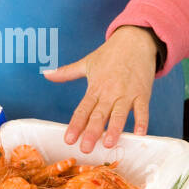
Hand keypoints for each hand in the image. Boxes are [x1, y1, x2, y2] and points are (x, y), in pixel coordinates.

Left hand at [42, 25, 157, 151]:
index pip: (82, 109)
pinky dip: (141, 122)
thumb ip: (66, 72)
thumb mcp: (87, 63)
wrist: (135, 40)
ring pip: (119, 114)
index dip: (75, 125)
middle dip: (91, 132)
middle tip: (85, 148)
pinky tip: (139, 134)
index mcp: (95, 88)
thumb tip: (46, 74)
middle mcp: (109, 92)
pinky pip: (142, 110)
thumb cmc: (110, 54)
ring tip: (108, 143)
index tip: (68, 139)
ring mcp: (126, 93)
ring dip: (114, 129)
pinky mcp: (142, 93)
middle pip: (99, 115)